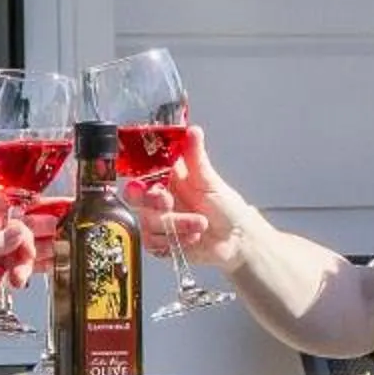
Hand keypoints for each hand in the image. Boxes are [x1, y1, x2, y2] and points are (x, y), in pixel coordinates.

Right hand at [122, 127, 250, 269]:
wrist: (237, 238)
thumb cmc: (226, 207)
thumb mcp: (210, 180)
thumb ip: (196, 157)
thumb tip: (193, 131)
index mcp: (168, 179)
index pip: (142, 175)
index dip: (140, 180)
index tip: (149, 185)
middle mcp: (160, 199)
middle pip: (136, 199)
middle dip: (152, 202)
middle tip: (168, 202)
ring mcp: (159, 222)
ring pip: (148, 223)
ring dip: (176, 224)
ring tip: (200, 223)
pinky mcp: (161, 243)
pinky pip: (154, 243)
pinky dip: (175, 241)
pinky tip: (193, 237)